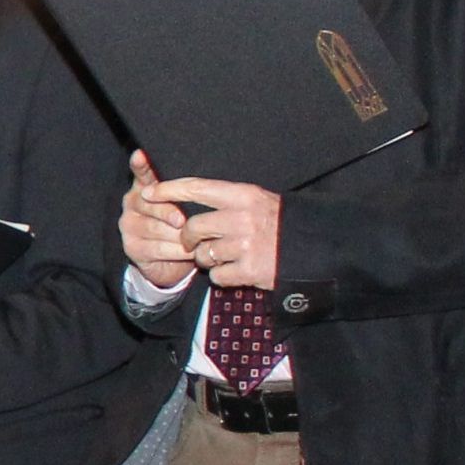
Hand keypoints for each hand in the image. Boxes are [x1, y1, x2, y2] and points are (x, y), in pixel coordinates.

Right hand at [121, 148, 196, 291]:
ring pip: (156, 229)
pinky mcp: (132, 248)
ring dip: (180, 237)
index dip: (140, 165)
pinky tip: (190, 254)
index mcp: (145, 188)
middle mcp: (132, 204)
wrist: (170, 262)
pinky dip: (177, 252)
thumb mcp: (183, 207)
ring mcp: (129, 226)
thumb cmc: (180, 227)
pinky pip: (157, 248)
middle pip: (151, 205)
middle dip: (169, 213)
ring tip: (198, 242)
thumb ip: (183, 193)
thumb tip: (199, 186)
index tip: (140, 155)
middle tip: (182, 222)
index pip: (141, 174)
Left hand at [152, 176, 282, 293]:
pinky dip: (222, 276)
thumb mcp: (259, 201)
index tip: (149, 192)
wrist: (315, 249)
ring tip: (224, 256)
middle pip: (192, 228)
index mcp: (243, 195)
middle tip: (192, 242)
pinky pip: (217, 276)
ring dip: (207, 259)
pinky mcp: (250, 270)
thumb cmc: (282, 223)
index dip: (169, 190)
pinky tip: (237, 270)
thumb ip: (228, 199)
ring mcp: (246, 245)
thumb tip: (189, 193)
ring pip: (203, 254)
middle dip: (187, 238)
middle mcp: (242, 218)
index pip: (197, 188)